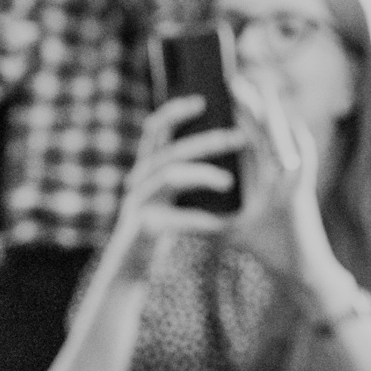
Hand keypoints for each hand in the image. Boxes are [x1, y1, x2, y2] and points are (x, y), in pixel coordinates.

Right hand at [107, 98, 254, 277]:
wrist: (133, 269)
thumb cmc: (159, 229)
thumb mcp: (169, 197)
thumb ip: (183, 174)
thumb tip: (217, 146)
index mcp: (147, 169)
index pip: (156, 129)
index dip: (175, 112)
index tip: (202, 101)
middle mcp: (139, 180)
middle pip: (172, 149)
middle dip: (207, 141)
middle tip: (238, 137)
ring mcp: (138, 202)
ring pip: (170, 176)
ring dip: (202, 175)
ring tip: (228, 182)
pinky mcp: (143, 226)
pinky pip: (173, 218)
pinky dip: (196, 220)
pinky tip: (218, 224)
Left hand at [224, 74, 345, 303]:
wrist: (301, 274)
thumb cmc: (268, 250)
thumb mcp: (229, 229)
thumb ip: (203, 219)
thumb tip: (164, 215)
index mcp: (264, 177)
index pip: (249, 138)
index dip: (238, 114)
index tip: (222, 91)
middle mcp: (280, 175)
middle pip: (264, 132)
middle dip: (249, 105)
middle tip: (233, 78)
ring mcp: (293, 184)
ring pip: (283, 141)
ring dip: (273, 114)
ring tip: (260, 87)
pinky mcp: (302, 197)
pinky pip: (303, 164)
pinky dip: (300, 144)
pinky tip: (294, 123)